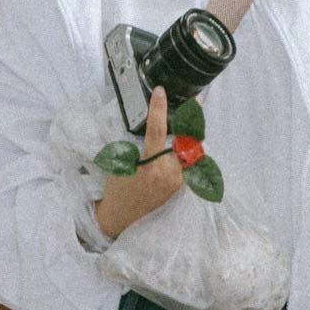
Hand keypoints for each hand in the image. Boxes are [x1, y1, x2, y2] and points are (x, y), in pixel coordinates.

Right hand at [93, 87, 184, 238]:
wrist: (121, 216)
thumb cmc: (117, 188)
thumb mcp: (121, 162)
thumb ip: (136, 144)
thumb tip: (150, 123)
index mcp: (149, 166)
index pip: (157, 131)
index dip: (159, 109)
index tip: (160, 92)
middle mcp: (168, 174)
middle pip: (187, 140)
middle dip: (191, 118)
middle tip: (193, 98)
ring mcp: (177, 181)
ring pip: (191, 151)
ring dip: (191, 133)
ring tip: (190, 112)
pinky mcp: (181, 186)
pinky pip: (189, 163)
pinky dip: (188, 149)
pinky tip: (186, 136)